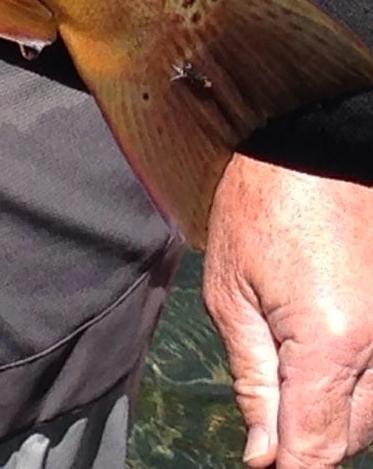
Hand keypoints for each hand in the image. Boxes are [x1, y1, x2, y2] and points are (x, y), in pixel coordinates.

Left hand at [204, 154, 372, 468]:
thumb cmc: (260, 206)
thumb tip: (263, 455)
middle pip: (350, 436)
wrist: (315, 148)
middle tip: (266, 419)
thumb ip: (252, 379)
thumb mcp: (231, 291)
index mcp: (330, 343)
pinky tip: (321, 359)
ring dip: (334, 412)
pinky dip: (355, 384)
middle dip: (306, 438)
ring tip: (291, 373)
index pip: (316, 447)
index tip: (263, 468)